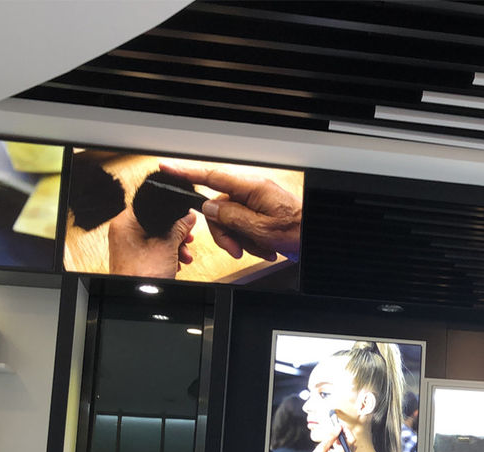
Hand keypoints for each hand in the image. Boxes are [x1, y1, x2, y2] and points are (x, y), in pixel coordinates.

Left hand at [108, 208, 194, 277]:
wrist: (135, 298)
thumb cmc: (142, 275)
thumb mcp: (167, 246)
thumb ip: (179, 228)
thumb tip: (188, 217)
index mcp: (125, 223)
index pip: (150, 207)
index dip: (171, 213)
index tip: (184, 218)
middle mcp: (124, 233)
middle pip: (156, 224)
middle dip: (176, 234)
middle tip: (186, 239)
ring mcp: (128, 247)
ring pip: (156, 238)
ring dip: (174, 247)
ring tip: (184, 256)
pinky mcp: (134, 259)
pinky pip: (153, 250)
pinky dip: (166, 255)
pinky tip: (175, 263)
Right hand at [159, 163, 300, 260]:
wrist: (317, 240)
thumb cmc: (299, 231)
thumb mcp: (259, 228)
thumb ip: (230, 216)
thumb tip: (209, 208)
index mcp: (252, 187)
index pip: (212, 176)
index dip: (186, 173)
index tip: (166, 169)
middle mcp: (252, 192)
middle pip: (219, 209)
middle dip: (226, 234)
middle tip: (236, 249)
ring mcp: (256, 203)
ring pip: (231, 222)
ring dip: (242, 241)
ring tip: (260, 250)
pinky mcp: (261, 215)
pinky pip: (244, 228)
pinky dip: (251, 242)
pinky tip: (266, 249)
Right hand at [304, 424, 355, 451]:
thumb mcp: (320, 449)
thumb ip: (331, 437)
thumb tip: (338, 428)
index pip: (351, 440)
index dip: (347, 431)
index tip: (341, 426)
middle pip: (352, 443)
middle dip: (346, 435)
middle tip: (338, 430)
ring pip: (351, 448)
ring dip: (345, 441)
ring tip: (334, 439)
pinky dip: (344, 447)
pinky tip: (335, 446)